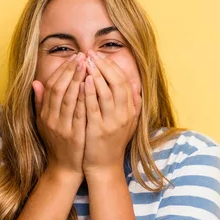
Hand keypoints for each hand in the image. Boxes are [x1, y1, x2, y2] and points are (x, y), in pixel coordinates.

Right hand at [32, 52, 87, 178]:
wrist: (65, 168)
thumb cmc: (57, 142)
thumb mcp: (44, 123)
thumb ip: (41, 103)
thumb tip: (35, 82)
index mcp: (45, 114)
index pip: (51, 86)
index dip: (61, 70)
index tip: (73, 57)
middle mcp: (51, 120)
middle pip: (59, 89)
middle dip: (71, 71)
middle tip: (82, 56)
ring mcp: (62, 128)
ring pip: (69, 99)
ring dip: (78, 80)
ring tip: (88, 65)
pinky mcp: (75, 135)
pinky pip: (80, 113)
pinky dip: (84, 98)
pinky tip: (91, 86)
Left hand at [82, 50, 141, 175]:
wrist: (103, 166)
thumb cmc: (112, 142)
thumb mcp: (128, 122)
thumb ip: (133, 103)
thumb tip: (136, 84)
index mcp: (131, 111)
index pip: (124, 81)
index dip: (112, 66)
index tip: (100, 56)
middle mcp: (124, 115)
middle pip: (117, 83)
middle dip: (104, 66)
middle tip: (91, 53)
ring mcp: (112, 123)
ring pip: (106, 92)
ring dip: (96, 74)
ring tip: (86, 61)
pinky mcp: (98, 130)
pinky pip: (94, 107)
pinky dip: (90, 92)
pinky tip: (84, 80)